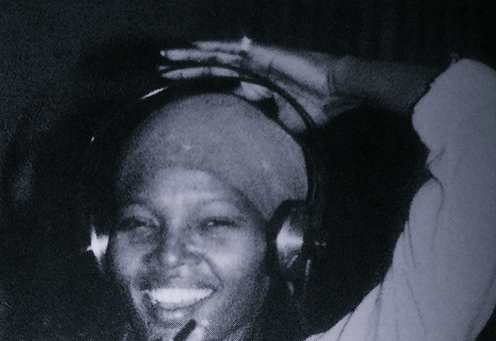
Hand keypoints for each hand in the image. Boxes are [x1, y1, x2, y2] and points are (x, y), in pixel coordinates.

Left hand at [160, 40, 360, 127]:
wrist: (335, 92)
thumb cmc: (314, 109)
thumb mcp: (283, 122)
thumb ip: (265, 123)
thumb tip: (251, 136)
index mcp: (253, 82)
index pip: (217, 79)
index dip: (196, 80)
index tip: (175, 84)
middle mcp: (249, 67)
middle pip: (209, 65)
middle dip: (184, 66)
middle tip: (160, 67)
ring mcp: (254, 59)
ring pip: (213, 56)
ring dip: (188, 57)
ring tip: (165, 58)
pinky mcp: (261, 55)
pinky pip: (230, 52)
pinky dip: (210, 50)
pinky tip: (192, 49)